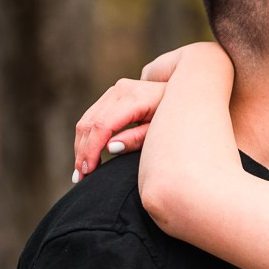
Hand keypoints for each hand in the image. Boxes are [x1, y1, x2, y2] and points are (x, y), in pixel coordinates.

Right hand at [70, 48, 181, 180]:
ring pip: (87, 120)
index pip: (103, 125)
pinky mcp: (113, 95)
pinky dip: (86, 137)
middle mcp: (121, 90)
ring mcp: (115, 90)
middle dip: (83, 151)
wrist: (188, 95)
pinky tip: (85, 156)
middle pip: (91, 123)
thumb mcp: (161, 132)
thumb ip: (136, 139)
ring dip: (81, 146)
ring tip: (80, 172)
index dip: (92, 149)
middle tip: (81, 178)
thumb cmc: (179, 118)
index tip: (88, 170)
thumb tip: (110, 148)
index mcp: (134, 98)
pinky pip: (92, 116)